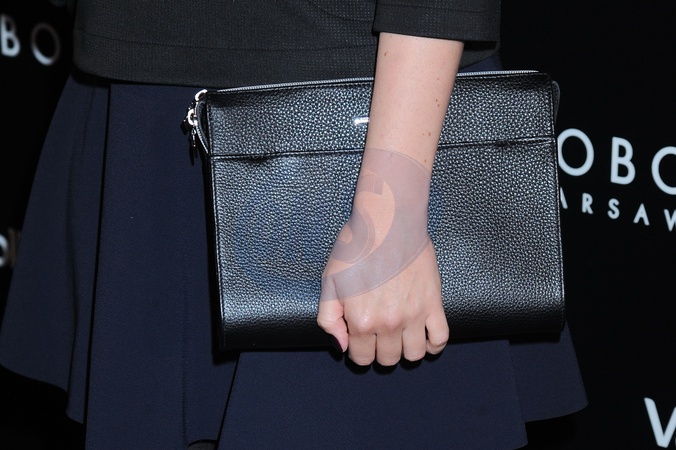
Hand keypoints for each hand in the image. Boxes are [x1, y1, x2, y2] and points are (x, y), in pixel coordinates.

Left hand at [317, 150, 448, 365]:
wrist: (388, 222)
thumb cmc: (357, 246)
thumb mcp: (330, 281)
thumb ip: (329, 318)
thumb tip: (341, 345)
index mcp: (361, 320)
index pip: (361, 358)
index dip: (358, 351)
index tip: (359, 340)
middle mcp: (389, 323)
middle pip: (388, 359)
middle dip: (379, 352)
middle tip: (378, 336)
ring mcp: (414, 315)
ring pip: (414, 354)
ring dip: (405, 352)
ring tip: (399, 338)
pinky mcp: (433, 303)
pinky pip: (441, 337)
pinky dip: (434, 345)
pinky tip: (425, 338)